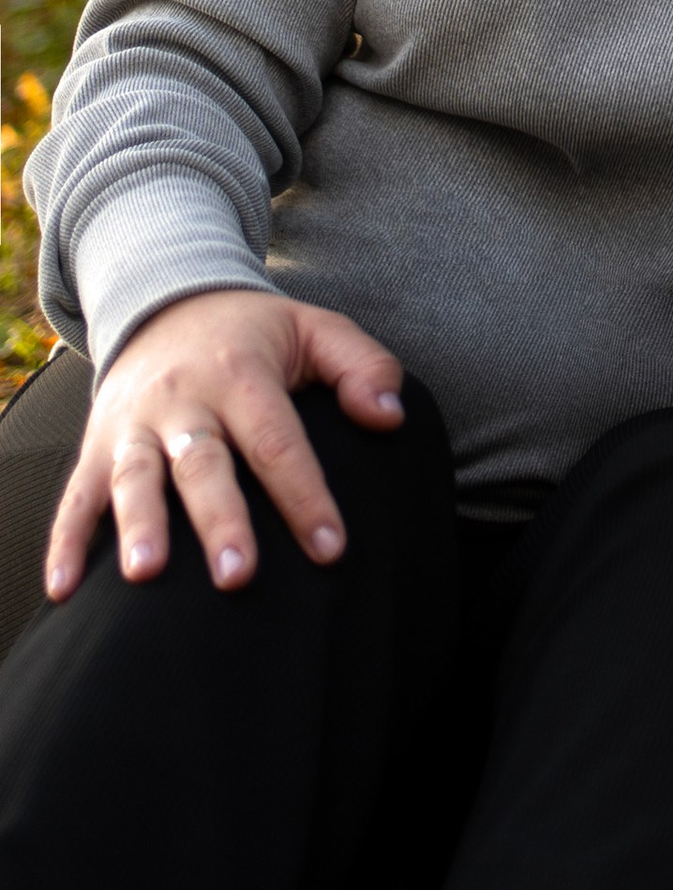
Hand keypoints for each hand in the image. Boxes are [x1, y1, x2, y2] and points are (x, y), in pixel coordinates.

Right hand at [46, 287, 405, 601]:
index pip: (279, 441)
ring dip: (140, 525)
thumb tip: (391, 417)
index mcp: (241, 373)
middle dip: (220, 520)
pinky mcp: (96, 444)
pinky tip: (64, 589)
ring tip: (146, 575)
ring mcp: (133, 423)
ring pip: (135, 476)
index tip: (331, 549)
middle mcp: (183, 399)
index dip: (305, 495)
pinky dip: (66, 540)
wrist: (165, 299)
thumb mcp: (315, 329)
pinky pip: (77, 494)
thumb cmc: (254, 333)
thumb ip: (363, 366)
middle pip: (203, 463)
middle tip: (238, 576)